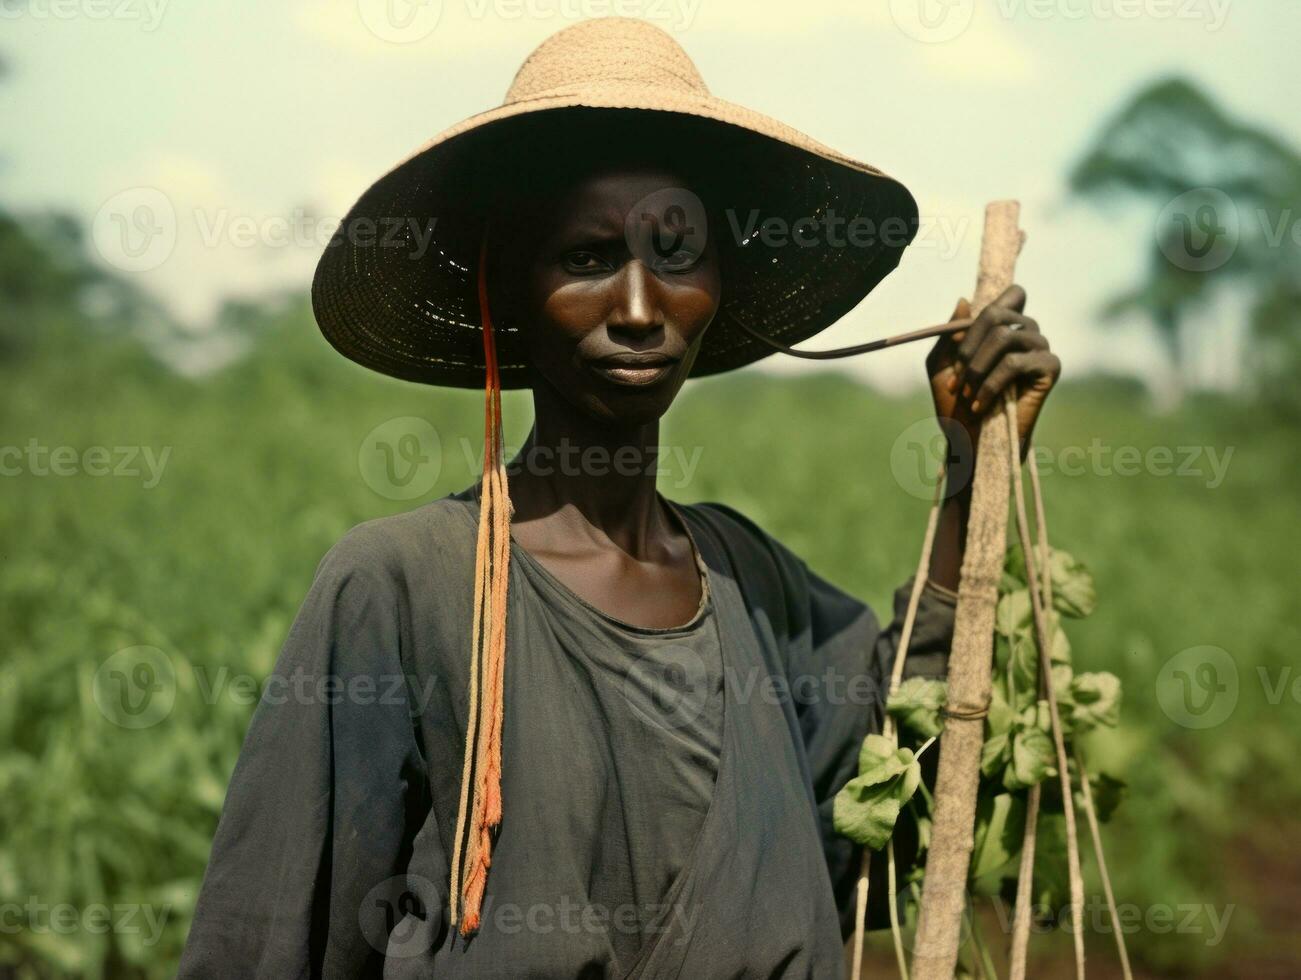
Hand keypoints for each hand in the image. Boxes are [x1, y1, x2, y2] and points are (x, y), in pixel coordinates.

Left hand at [926, 285, 1060, 461]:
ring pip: (1004, 336)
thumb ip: (949, 334)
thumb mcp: (941, 364)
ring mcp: (1041, 349)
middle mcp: (1028, 332)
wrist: (970, 441)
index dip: (984, 309)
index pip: (1011, 293)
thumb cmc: (956, 404)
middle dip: (968, 345)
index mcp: (1006, 326)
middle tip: (956, 378)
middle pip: (997, 312)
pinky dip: (991, 384)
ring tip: (967, 394)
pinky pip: (1015, 362)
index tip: (957, 343)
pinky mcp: (1050, 368)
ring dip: (977, 367)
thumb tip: (964, 300)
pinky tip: (980, 404)